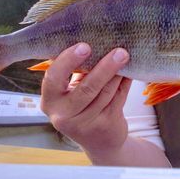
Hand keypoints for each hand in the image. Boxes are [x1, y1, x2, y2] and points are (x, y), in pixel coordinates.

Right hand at [40, 43, 131, 159]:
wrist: (100, 140)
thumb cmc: (83, 105)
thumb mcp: (72, 90)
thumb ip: (77, 70)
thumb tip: (94, 38)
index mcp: (50, 101)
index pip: (53, 78)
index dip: (68, 61)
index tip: (84, 45)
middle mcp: (62, 116)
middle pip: (86, 88)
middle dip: (104, 67)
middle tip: (120, 51)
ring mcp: (84, 124)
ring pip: (105, 93)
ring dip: (117, 73)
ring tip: (125, 57)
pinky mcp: (104, 126)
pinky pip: (117, 99)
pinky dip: (124, 83)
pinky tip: (129, 71)